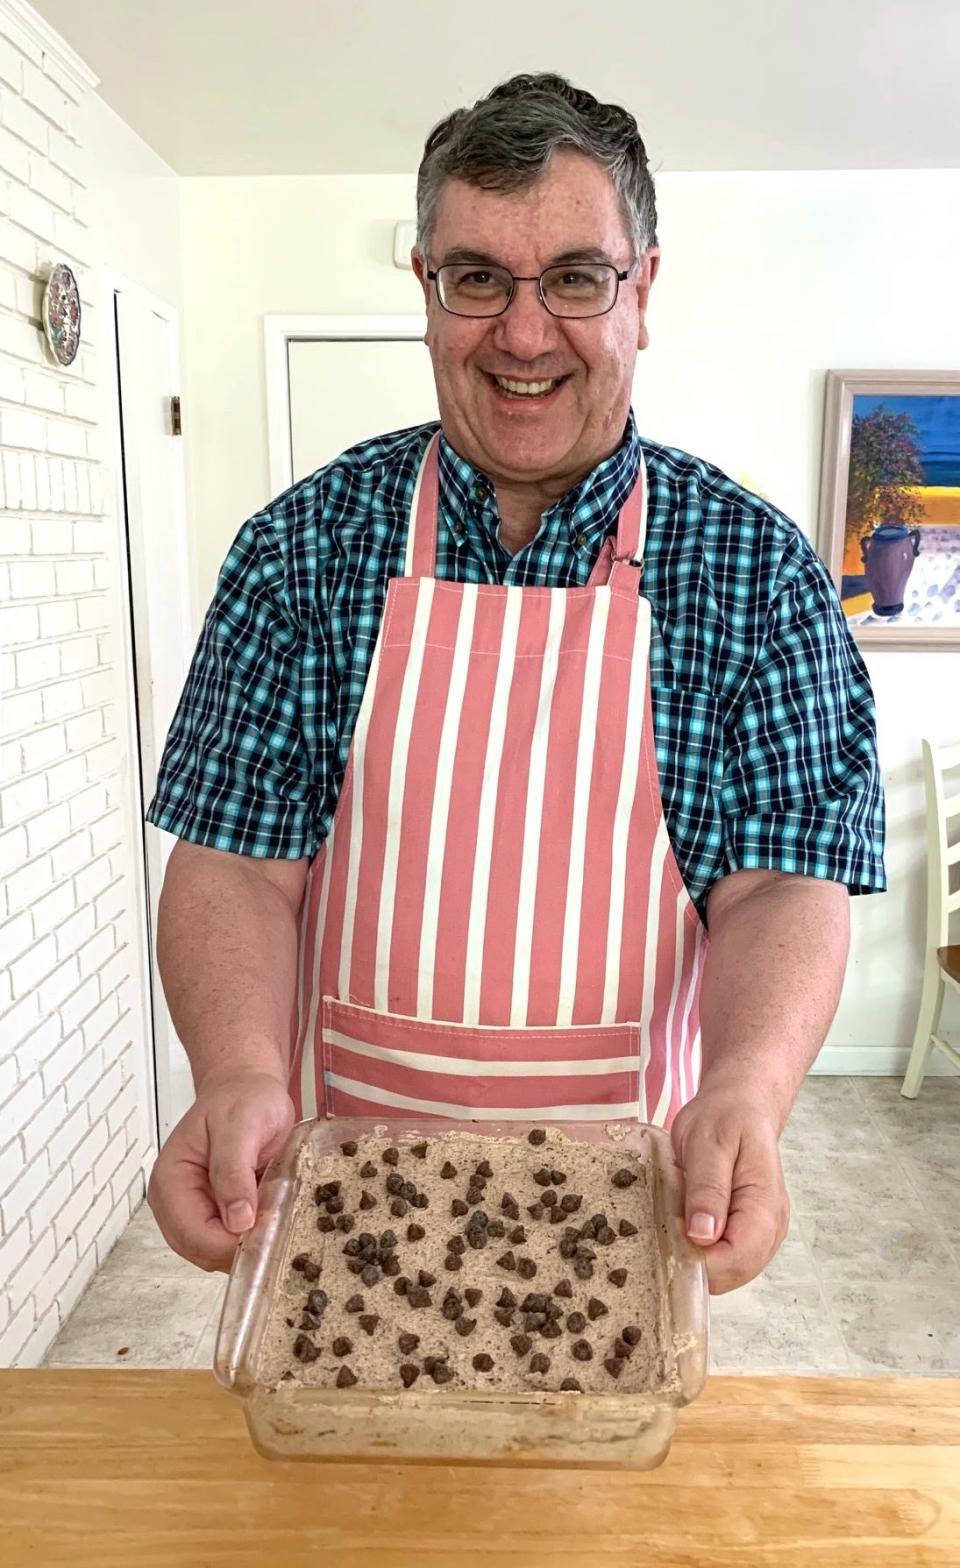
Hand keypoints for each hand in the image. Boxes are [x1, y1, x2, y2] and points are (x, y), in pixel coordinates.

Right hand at [147, 1068, 295, 1272]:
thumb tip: (237, 1220)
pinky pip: (229, 1242)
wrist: (247, 1088)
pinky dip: (250, 1237)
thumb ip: (234, 1171)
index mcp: (170, 1180)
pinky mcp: (214, 1213)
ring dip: (246, 1245)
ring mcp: (194, 1210)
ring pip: (216, 1253)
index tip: (267, 1232)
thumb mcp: (240, 1125)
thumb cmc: (242, 1098)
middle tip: (276, 1229)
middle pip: (201, 1251)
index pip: (192, 1235)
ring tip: (274, 1218)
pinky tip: (269, 1218)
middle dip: (239, 1248)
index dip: (230, 1244)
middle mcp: (175, 1202)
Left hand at [670, 1084, 789, 1293]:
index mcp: (765, 1203)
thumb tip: (702, 1235)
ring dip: (700, 1261)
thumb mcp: (708, 1143)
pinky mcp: (750, 1232)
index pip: (738, 1257)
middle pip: (735, 1273)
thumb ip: (707, 1189)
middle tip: (665, 1235)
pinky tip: (685, 1230)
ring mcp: (764, 1232)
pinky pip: (727, 1260)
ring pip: (730, 1273)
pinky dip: (704, 1254)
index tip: (668, 1243)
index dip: (701, 1262)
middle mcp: (772, 1225)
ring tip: (674, 1228)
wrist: (740, 1106)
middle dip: (697, 1265)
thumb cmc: (725, 1119)